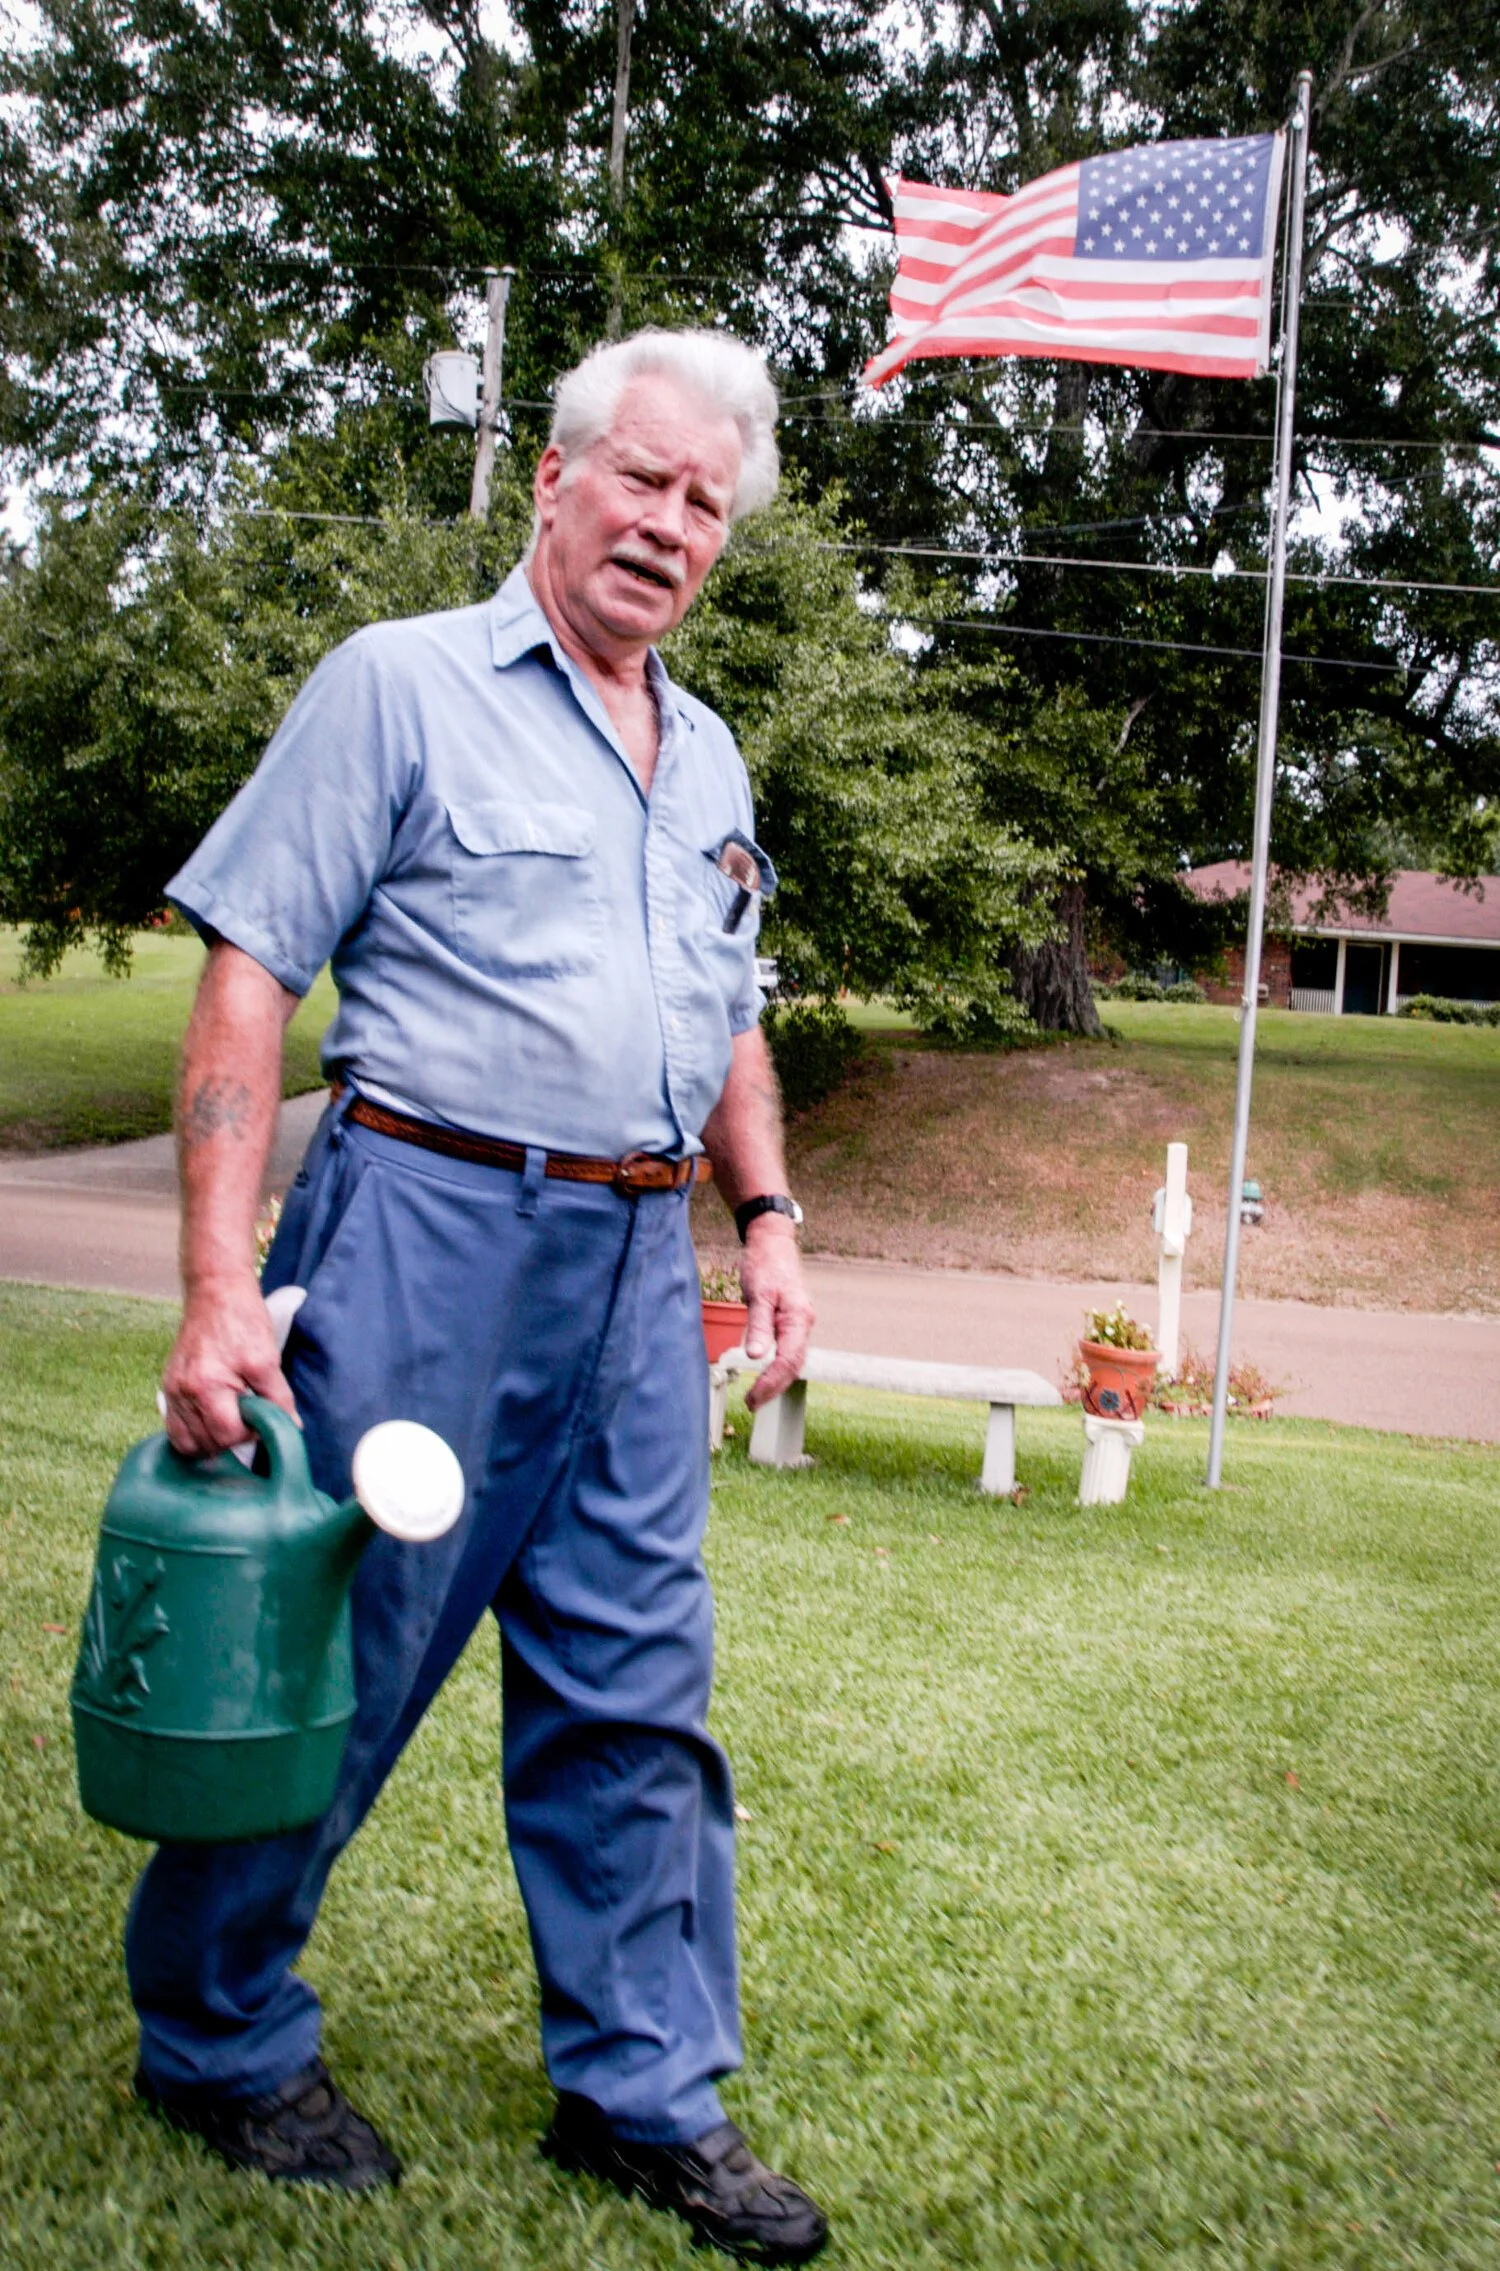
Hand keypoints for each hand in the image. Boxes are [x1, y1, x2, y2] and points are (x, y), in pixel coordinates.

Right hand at [160, 1273, 298, 1456]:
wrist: (216, 1292)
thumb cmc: (242, 1320)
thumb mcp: (267, 1359)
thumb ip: (278, 1397)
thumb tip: (291, 1426)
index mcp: (206, 1385)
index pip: (226, 1434)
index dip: (248, 1435)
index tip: (260, 1419)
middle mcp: (182, 1392)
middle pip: (205, 1443)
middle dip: (230, 1439)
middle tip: (248, 1420)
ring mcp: (171, 1391)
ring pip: (186, 1441)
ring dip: (210, 1441)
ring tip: (231, 1422)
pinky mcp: (168, 1387)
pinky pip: (174, 1427)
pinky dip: (192, 1434)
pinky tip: (212, 1423)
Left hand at [739, 1219, 813, 1411]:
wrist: (772, 1243)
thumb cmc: (765, 1265)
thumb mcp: (758, 1294)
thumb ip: (758, 1326)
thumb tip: (756, 1357)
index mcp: (799, 1319)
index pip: (788, 1361)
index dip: (771, 1383)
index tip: (753, 1398)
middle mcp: (803, 1324)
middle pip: (794, 1366)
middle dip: (774, 1388)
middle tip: (752, 1404)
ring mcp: (799, 1323)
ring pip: (792, 1360)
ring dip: (776, 1380)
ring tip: (757, 1396)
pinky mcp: (790, 1321)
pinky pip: (788, 1351)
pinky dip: (777, 1367)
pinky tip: (766, 1375)